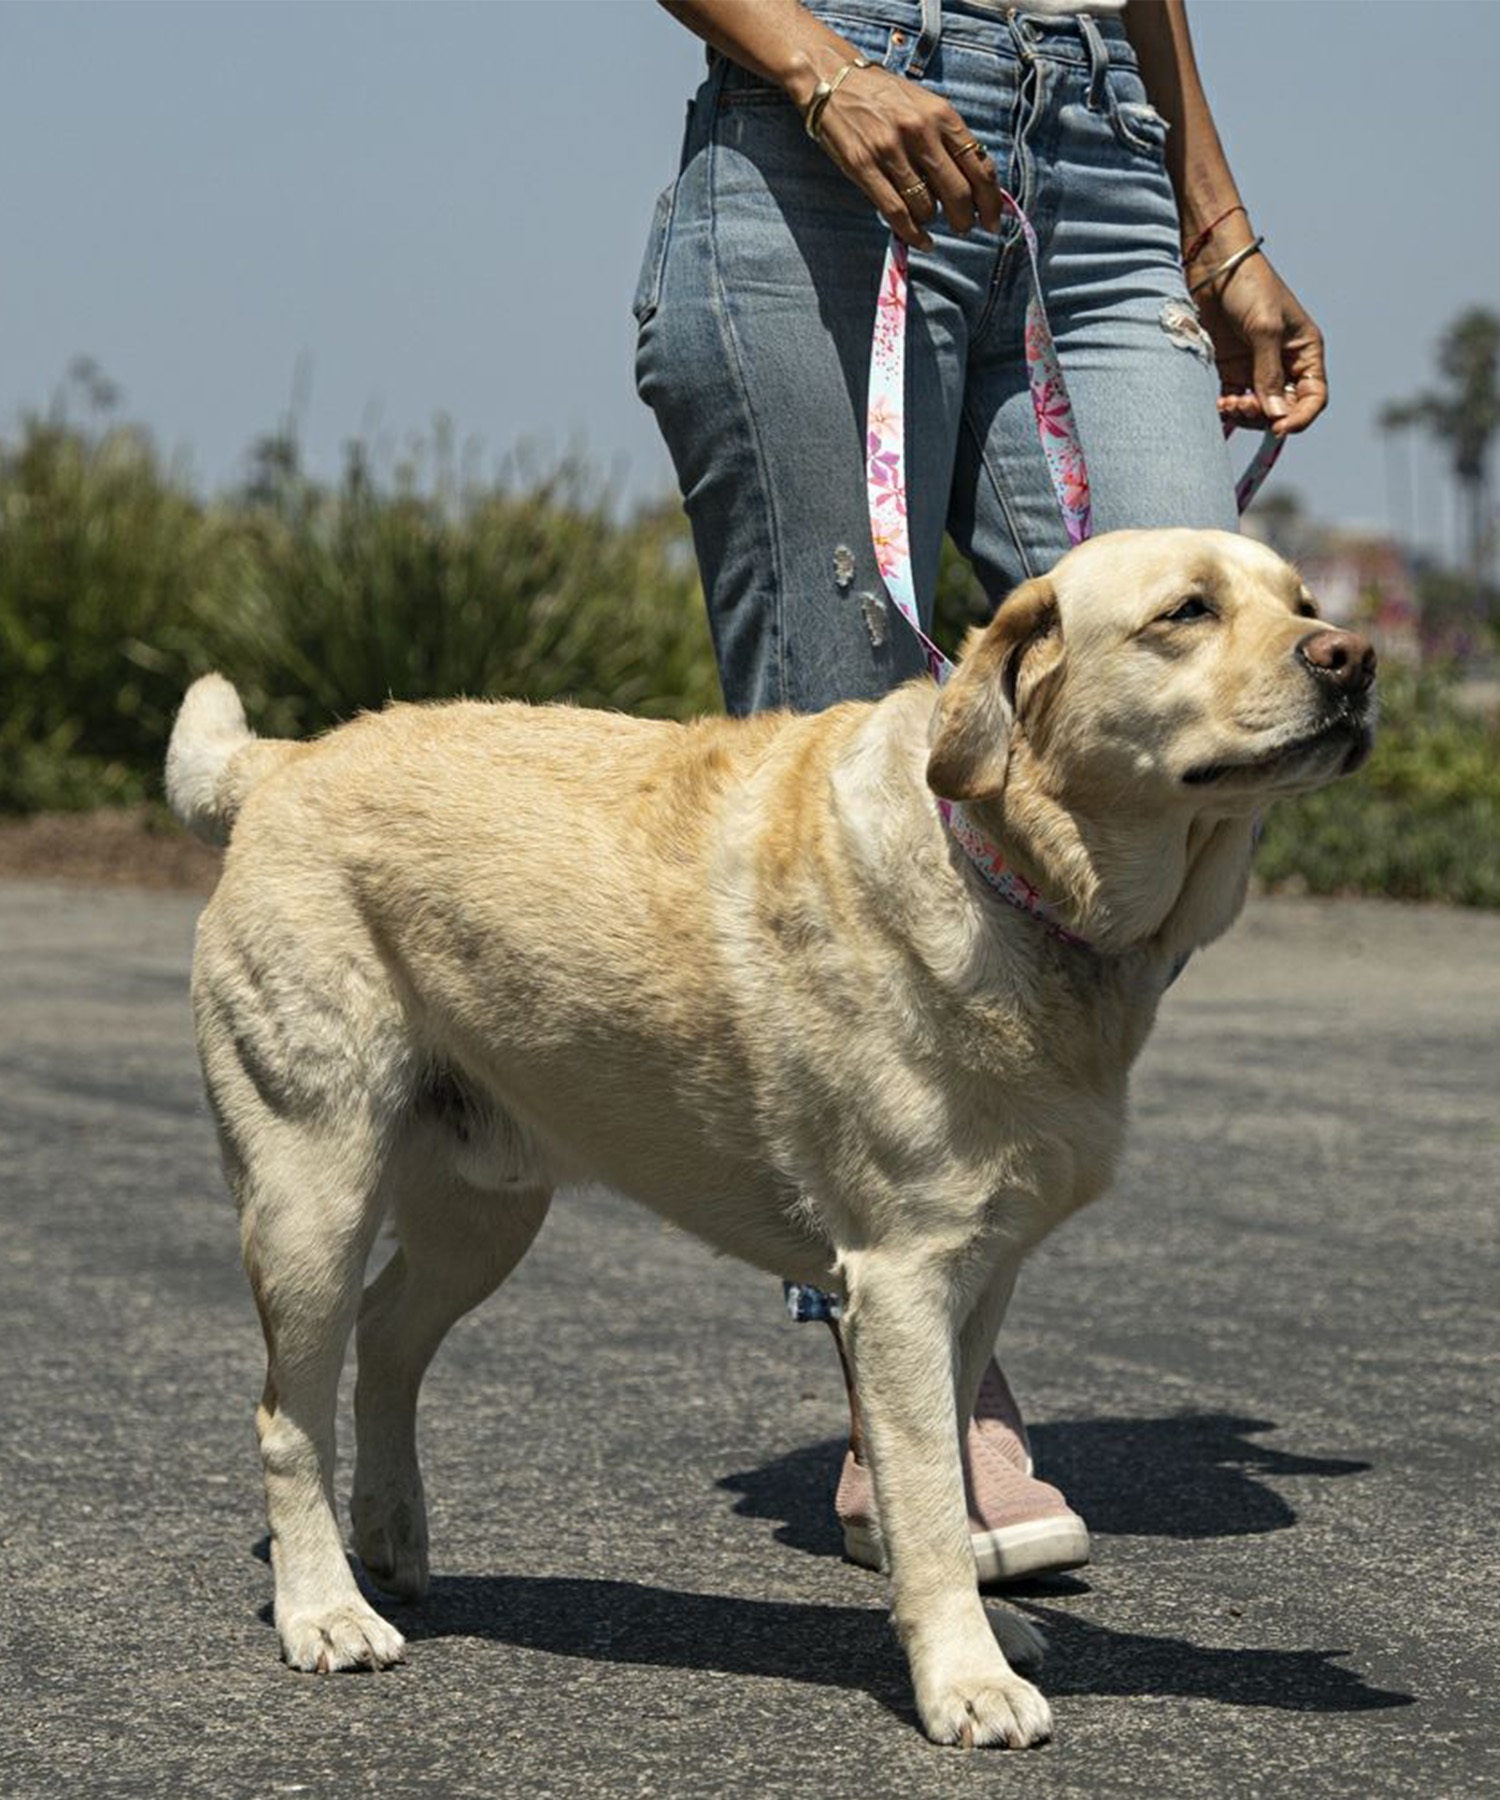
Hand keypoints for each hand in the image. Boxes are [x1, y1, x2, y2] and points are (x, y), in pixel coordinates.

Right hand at [812, 63, 1004, 249]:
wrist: (834, 80)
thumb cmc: (885, 97)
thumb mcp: (925, 107)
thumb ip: (949, 140)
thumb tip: (974, 185)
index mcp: (942, 115)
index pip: (979, 167)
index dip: (991, 201)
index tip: (993, 221)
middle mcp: (920, 132)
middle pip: (958, 193)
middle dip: (965, 219)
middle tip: (963, 226)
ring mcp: (890, 151)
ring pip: (926, 206)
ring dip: (933, 221)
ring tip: (930, 220)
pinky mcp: (864, 167)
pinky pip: (896, 213)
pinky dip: (913, 234)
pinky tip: (922, 240)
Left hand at [1195, 252, 1327, 437]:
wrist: (1213, 267)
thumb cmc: (1248, 287)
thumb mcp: (1265, 329)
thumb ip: (1269, 374)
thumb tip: (1275, 415)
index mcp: (1305, 351)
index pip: (1313, 397)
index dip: (1300, 417)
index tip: (1278, 427)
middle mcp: (1285, 363)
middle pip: (1284, 408)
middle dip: (1266, 415)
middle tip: (1243, 406)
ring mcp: (1257, 367)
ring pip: (1259, 409)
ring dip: (1246, 414)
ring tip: (1229, 404)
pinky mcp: (1232, 368)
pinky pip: (1235, 400)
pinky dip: (1229, 408)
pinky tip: (1220, 404)